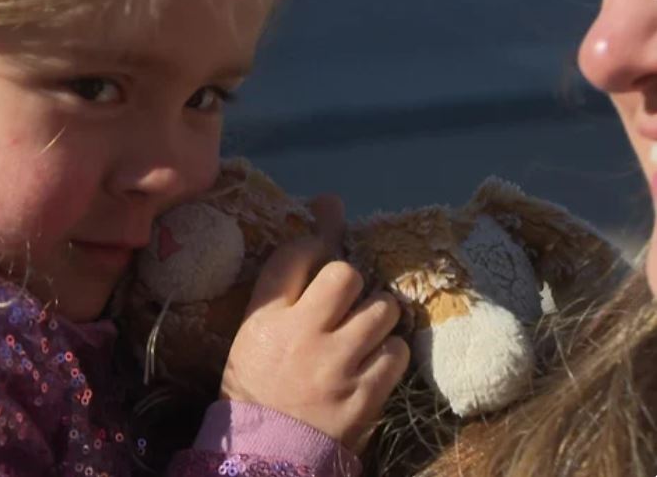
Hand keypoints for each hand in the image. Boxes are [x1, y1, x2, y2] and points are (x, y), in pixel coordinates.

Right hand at [220, 195, 409, 452]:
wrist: (267, 455)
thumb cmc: (259, 384)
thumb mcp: (258, 330)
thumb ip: (288, 277)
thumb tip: (329, 205)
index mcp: (265, 319)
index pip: (296, 255)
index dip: (318, 239)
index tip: (324, 243)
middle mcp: (301, 335)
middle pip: (346, 274)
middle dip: (354, 283)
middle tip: (348, 303)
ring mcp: (336, 366)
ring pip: (382, 309)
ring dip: (377, 316)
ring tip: (363, 335)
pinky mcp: (366, 394)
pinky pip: (397, 351)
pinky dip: (389, 353)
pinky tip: (371, 363)